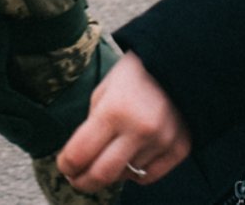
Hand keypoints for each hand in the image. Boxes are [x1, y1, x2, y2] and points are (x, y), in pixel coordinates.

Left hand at [56, 53, 190, 193]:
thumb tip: (82, 158)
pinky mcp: (180, 148)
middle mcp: (139, 129)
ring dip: (114, 168)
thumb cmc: (134, 74)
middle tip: (77, 180)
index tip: (64, 166)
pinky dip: (136, 171)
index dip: (66, 165)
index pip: (80, 153)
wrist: (179, 61)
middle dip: (83, 182)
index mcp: (114, 109)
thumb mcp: (103, 91)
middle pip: (102, 174)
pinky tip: (133, 156)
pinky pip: (148, 176)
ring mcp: (161, 141)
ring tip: (115, 149)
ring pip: (126, 174)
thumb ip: (92, 126)